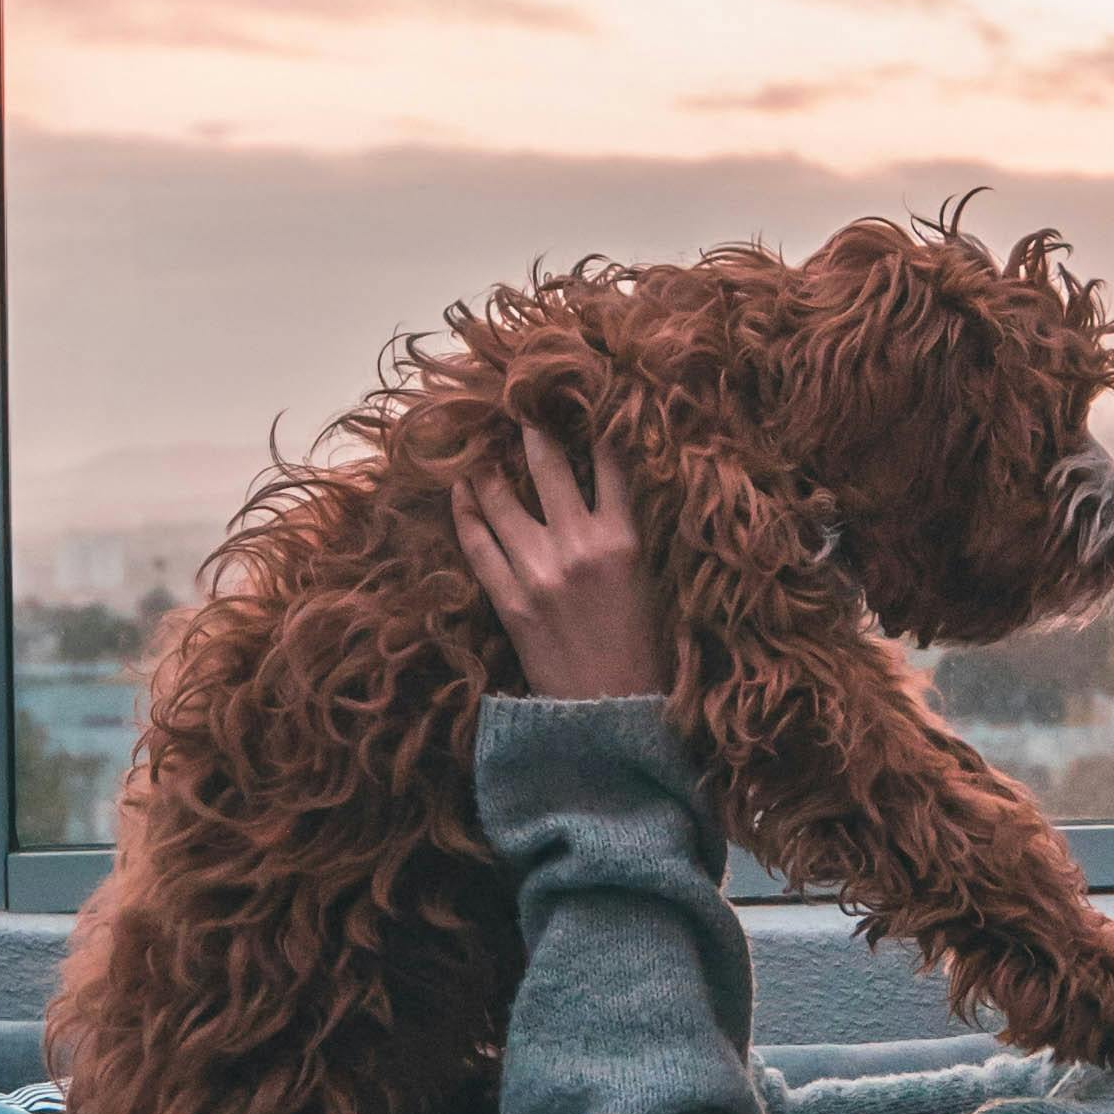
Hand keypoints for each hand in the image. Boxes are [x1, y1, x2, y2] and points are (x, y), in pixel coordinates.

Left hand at [451, 417, 669, 702]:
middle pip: (548, 465)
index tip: (581, 397)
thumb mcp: (654, 584)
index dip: (595, 425)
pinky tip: (460, 490)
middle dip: (532, 428)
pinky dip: (466, 512)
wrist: (611, 716)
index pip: (610, 462)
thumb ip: (631, 533)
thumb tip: (610, 487)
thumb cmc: (644, 653)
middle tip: (519, 403)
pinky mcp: (508, 600)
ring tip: (480, 441)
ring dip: (489, 465)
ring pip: (502, 498)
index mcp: (625, 541)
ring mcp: (537, 573)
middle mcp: (578, 547)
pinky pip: (477, 544)